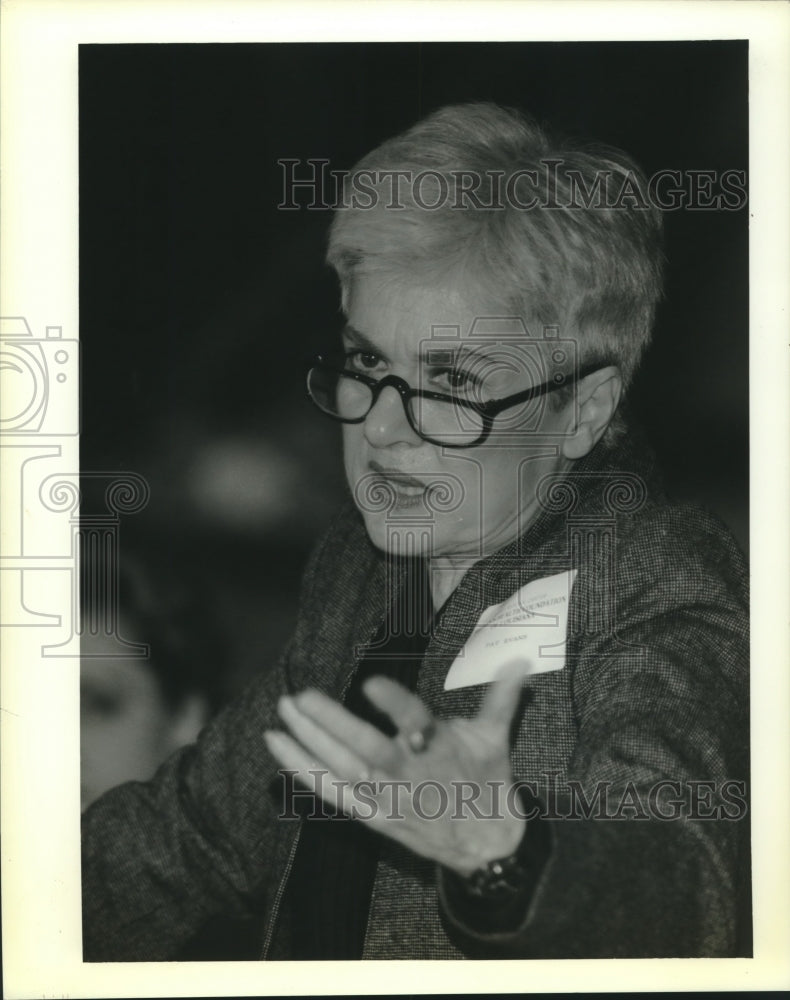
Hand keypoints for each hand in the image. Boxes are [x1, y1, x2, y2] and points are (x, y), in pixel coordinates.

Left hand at [263, 662, 527, 875]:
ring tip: (282, 711)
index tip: (371, 685)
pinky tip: (278, 745)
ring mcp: (387, 798)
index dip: (395, 705)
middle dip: (333, 724)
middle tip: (302, 696)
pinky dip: (302, 769)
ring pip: (342, 769)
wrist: (485, 846)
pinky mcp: (371, 814)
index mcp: (440, 751)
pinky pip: (331, 791)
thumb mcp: (495, 738)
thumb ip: (500, 697)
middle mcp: (410, 775)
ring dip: (309, 740)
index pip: (416, 724)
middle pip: (367, 750)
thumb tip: (519, 660)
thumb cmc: (487, 782)